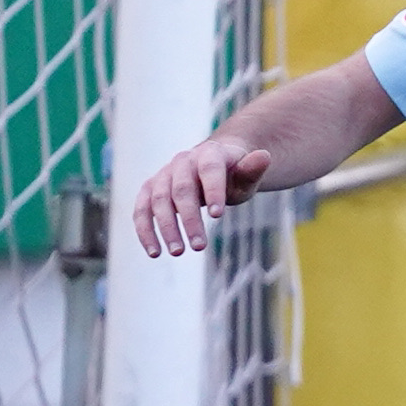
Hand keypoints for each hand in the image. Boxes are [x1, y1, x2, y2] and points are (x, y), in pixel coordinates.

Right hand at [130, 128, 278, 258]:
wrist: (211, 168)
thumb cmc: (233, 175)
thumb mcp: (247, 174)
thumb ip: (253, 169)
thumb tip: (264, 156)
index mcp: (209, 153)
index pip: (209, 169)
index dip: (212, 191)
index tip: (218, 216)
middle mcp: (182, 161)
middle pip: (182, 189)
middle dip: (189, 219)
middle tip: (200, 247)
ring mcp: (163, 175)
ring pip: (159, 200)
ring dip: (166, 227)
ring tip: (178, 252)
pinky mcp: (149, 190)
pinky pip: (141, 210)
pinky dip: (145, 230)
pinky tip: (154, 252)